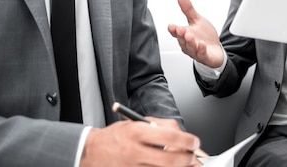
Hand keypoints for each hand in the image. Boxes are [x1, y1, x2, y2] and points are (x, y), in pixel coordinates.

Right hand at [81, 118, 202, 166]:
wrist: (92, 151)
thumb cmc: (116, 136)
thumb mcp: (135, 123)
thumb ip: (158, 126)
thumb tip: (181, 134)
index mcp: (136, 132)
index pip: (168, 136)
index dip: (186, 140)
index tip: (194, 141)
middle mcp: (135, 151)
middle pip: (170, 159)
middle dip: (187, 159)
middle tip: (193, 157)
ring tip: (186, 164)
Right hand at [167, 0, 223, 67]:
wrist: (215, 50)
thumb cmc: (204, 36)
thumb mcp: (197, 20)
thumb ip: (188, 10)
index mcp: (184, 35)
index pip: (176, 32)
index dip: (173, 29)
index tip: (171, 26)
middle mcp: (188, 44)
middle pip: (182, 40)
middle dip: (181, 35)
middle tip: (181, 29)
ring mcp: (196, 51)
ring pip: (191, 48)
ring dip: (190, 42)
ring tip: (190, 36)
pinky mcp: (205, 57)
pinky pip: (202, 54)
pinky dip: (201, 50)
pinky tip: (201, 44)